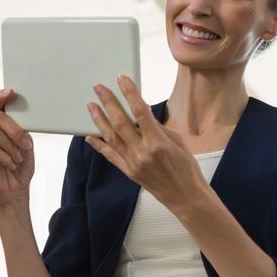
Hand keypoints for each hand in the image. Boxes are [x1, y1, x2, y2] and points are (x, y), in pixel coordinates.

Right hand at [0, 89, 34, 205]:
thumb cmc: (20, 165)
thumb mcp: (25, 144)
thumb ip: (21, 129)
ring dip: (12, 147)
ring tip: (18, 159)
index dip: (1, 97)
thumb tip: (22, 118)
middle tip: (26, 146)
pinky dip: (6, 158)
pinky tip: (11, 165)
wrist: (16, 189)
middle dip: (15, 131)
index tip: (12, 92)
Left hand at [85, 76, 205, 207]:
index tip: (121, 79)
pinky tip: (89, 136)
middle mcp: (142, 152)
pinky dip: (98, 145)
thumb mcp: (178, 141)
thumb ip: (158, 127)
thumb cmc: (186, 168)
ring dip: (99, 119)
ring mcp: (133, 163)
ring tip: (91, 105)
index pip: (140, 111)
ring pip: (110, 137)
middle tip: (98, 87)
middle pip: (120, 122)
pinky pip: (110, 156)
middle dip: (108, 102)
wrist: (186, 197)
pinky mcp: (128, 172)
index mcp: (158, 142)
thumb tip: (142, 113)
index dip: (130, 93)